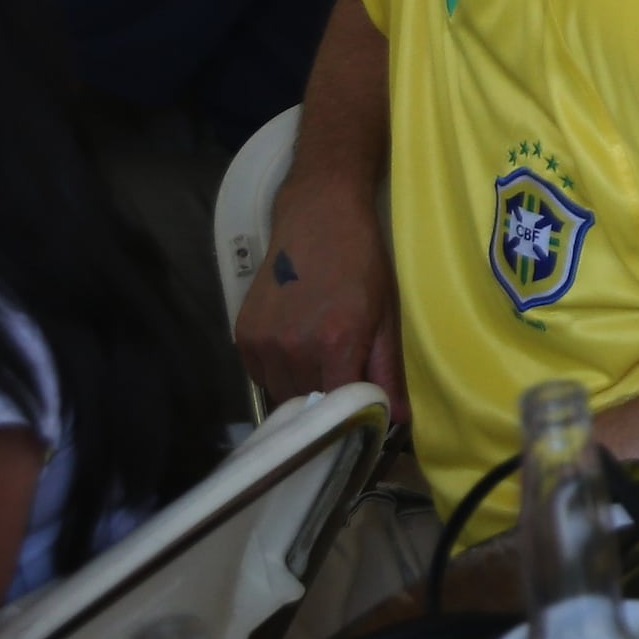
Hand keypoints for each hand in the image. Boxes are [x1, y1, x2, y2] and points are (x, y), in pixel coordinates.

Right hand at [236, 182, 404, 418]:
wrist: (317, 219)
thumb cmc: (361, 264)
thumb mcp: (385, 316)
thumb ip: (387, 371)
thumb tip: (397, 419)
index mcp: (335, 343)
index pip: (337, 410)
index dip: (349, 418)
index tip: (358, 415)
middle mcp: (293, 348)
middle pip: (308, 405)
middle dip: (326, 401)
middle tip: (341, 377)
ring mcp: (263, 343)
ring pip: (282, 393)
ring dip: (301, 388)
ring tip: (318, 359)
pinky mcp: (242, 336)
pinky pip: (260, 376)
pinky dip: (278, 373)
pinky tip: (295, 348)